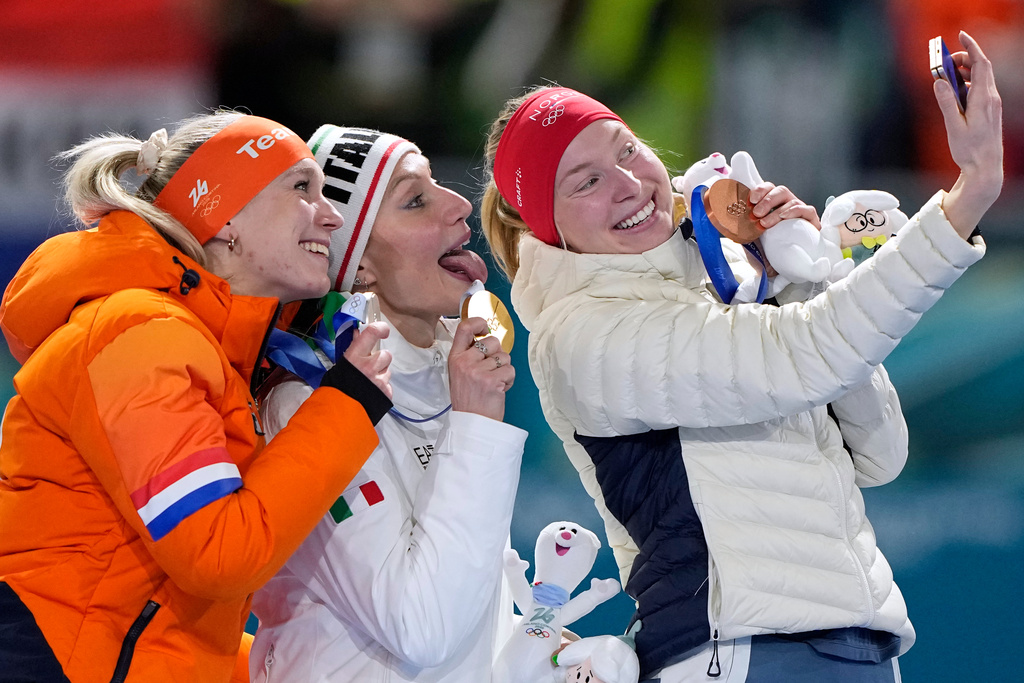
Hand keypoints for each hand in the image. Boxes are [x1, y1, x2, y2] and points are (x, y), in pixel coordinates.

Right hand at [342, 321, 392, 399]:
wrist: (338, 413)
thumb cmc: (336, 388)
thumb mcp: (341, 365)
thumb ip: (353, 350)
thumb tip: (358, 333)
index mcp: (355, 357)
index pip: (372, 333)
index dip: (381, 329)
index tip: (384, 331)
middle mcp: (369, 366)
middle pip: (386, 355)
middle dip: (380, 360)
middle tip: (370, 368)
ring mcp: (379, 380)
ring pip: (387, 371)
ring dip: (380, 375)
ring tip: (367, 384)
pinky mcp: (386, 392)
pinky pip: (388, 385)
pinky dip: (381, 388)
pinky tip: (371, 393)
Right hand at [448, 317, 514, 420]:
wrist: (471, 424)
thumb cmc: (469, 399)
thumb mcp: (459, 373)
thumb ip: (470, 355)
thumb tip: (488, 339)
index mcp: (455, 358)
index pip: (464, 328)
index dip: (478, 322)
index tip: (485, 329)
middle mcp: (464, 362)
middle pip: (492, 341)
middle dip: (498, 354)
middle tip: (491, 371)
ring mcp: (477, 371)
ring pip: (504, 356)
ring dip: (504, 369)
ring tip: (494, 383)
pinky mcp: (492, 380)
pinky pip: (510, 369)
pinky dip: (509, 379)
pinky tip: (499, 389)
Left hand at [746, 182, 820, 276]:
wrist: (792, 263)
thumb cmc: (772, 247)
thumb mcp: (755, 237)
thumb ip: (745, 229)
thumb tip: (725, 225)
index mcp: (774, 204)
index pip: (768, 189)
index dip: (760, 190)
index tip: (750, 200)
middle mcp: (788, 204)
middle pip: (780, 190)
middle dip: (766, 200)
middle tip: (755, 214)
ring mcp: (801, 211)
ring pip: (791, 200)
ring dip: (775, 210)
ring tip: (765, 223)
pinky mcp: (811, 220)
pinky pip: (806, 210)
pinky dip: (794, 211)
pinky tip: (784, 218)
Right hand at [935, 31, 1003, 237]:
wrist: (986, 168)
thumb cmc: (970, 150)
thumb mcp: (954, 126)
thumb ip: (947, 102)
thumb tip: (939, 82)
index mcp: (984, 99)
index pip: (981, 63)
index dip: (971, 47)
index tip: (960, 36)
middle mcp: (991, 98)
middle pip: (981, 67)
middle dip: (963, 59)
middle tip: (943, 62)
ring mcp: (992, 103)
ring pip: (980, 77)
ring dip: (964, 71)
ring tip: (946, 77)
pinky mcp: (989, 110)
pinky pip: (980, 88)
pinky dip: (967, 83)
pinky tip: (955, 92)